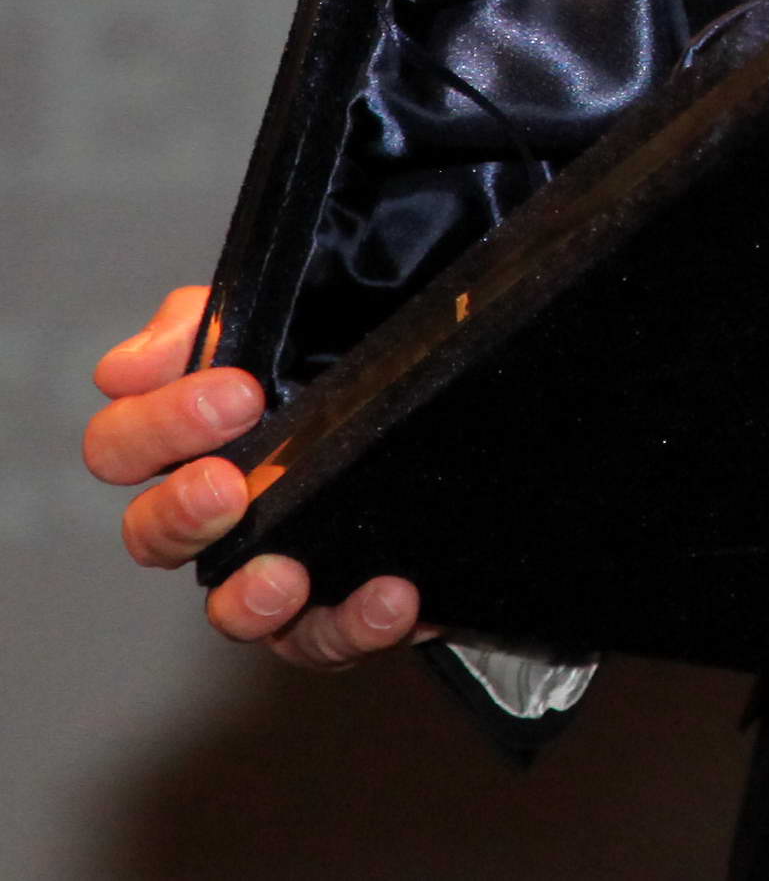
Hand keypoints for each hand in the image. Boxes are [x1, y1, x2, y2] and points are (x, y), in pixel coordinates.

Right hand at [85, 288, 429, 666]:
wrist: (466, 390)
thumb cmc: (350, 342)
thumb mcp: (288, 310)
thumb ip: (207, 323)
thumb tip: (132, 362)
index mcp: (192, 438)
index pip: (123, 444)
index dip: (159, 425)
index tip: (235, 394)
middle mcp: (222, 510)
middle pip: (153, 535)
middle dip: (181, 514)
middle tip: (228, 487)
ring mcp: (273, 564)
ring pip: (231, 611)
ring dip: (249, 602)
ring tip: (284, 579)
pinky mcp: (338, 606)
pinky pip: (327, 637)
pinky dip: (355, 625)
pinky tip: (393, 598)